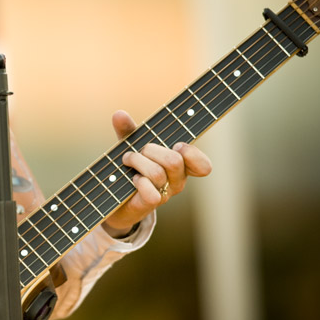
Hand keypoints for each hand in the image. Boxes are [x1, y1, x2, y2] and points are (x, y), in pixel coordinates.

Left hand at [102, 110, 211, 237]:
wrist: (116, 196)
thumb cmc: (131, 167)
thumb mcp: (131, 144)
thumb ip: (128, 130)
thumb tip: (119, 114)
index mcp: (180, 165)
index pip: (203, 166)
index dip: (193, 153)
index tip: (177, 144)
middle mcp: (176, 181)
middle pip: (174, 161)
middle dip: (151, 149)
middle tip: (139, 151)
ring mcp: (165, 194)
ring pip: (157, 173)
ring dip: (137, 161)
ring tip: (127, 160)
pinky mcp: (150, 204)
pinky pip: (151, 193)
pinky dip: (139, 182)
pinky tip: (133, 179)